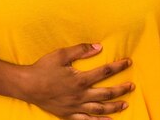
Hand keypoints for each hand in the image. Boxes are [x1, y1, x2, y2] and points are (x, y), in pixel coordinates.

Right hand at [20, 43, 134, 119]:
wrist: (27, 85)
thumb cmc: (44, 68)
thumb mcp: (62, 54)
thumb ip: (81, 50)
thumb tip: (98, 47)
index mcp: (80, 79)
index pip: (105, 72)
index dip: (118, 66)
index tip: (128, 62)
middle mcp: (80, 95)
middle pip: (106, 93)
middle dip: (121, 89)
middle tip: (131, 86)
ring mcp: (75, 107)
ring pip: (99, 109)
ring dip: (114, 107)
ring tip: (124, 104)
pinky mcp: (68, 115)